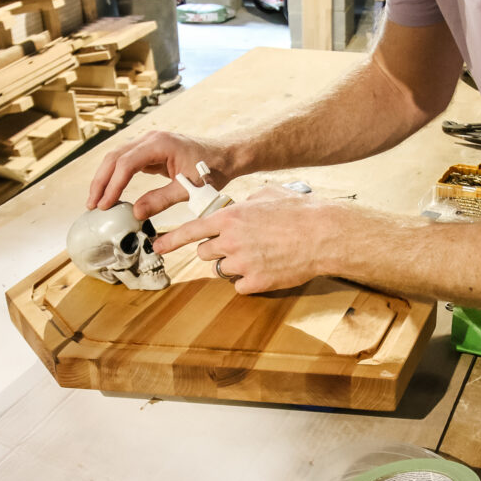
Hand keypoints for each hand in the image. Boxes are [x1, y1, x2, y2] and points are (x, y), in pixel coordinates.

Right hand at [87, 131, 233, 219]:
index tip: (105, 205)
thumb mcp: (189, 189)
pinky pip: (126, 161)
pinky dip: (115, 176)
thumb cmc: (212, 170)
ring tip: (96, 201)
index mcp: (160, 144)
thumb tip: (135, 213)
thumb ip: (161, 200)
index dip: (112, 185)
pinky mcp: (150, 150)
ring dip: (105, 178)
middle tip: (92, 205)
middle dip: (101, 181)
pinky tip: (110, 192)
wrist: (226, 156)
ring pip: (117, 157)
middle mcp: (151, 138)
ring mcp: (149, 142)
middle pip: (114, 157)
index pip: (126, 163)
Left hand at [154, 186, 339, 293]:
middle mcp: (230, 242)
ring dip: (235, 264)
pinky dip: (251, 280)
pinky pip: (241, 286)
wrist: (323, 234)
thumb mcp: (267, 195)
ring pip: (224, 270)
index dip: (171, 240)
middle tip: (238, 245)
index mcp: (229, 219)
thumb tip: (239, 207)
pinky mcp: (255, 283)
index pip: (190, 231)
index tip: (158, 246)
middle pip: (205, 253)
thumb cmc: (300, 211)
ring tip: (261, 254)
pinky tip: (269, 268)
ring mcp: (241, 265)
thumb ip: (245, 203)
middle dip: (217, 250)